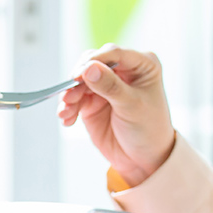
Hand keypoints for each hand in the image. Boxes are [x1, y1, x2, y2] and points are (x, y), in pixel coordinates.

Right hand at [58, 45, 175, 185]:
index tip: (78, 75)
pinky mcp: (92, 102)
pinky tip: (67, 119)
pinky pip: (74, 99)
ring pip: (79, 82)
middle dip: (77, 79)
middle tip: (69, 96)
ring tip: (65, 112)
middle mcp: (121, 71)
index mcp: (141, 65)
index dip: (94, 61)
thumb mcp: (131, 106)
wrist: (141, 158)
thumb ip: (110, 86)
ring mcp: (105, 86)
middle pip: (92, 63)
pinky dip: (68, 108)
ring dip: (69, 96)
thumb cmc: (147, 129)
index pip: (114, 54)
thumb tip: (88, 68)